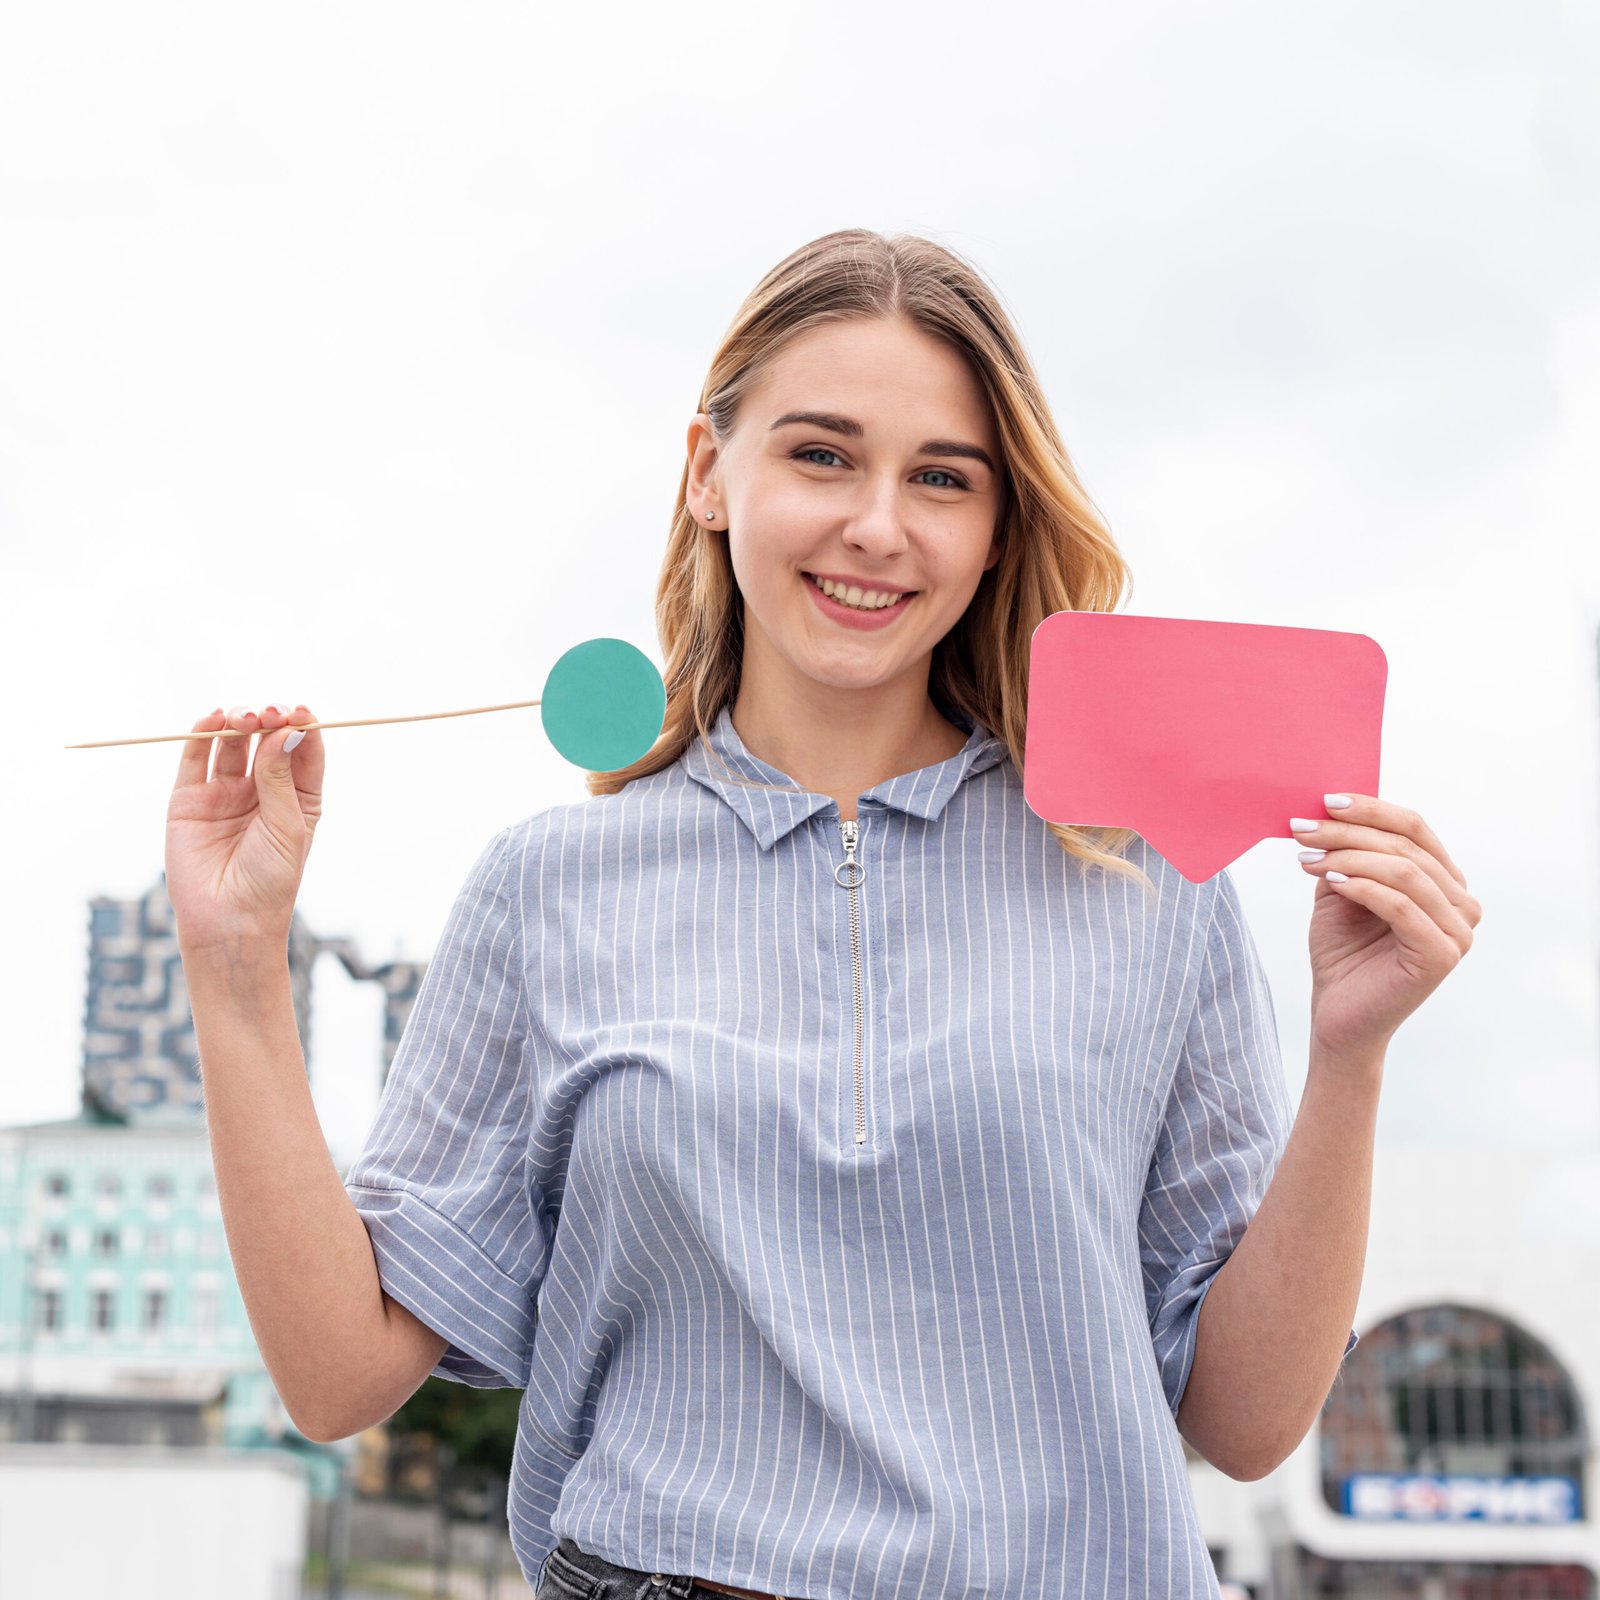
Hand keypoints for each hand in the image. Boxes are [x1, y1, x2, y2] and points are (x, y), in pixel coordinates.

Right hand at [165, 703, 324, 953]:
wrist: (230, 922)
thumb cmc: (270, 881)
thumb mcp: (287, 826)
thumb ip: (281, 778)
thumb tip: (287, 730)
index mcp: (296, 797)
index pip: (302, 750)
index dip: (302, 726)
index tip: (301, 712)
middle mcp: (261, 789)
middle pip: (266, 739)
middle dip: (269, 720)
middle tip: (270, 714)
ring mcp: (225, 792)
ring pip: (232, 742)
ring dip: (239, 721)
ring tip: (245, 718)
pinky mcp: (190, 799)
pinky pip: (196, 758)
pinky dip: (202, 733)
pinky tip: (213, 718)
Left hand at [1290, 793, 1480, 1067]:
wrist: (1338, 1017)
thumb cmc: (1342, 954)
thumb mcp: (1340, 890)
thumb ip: (1347, 853)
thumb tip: (1329, 809)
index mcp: (1444, 882)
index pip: (1414, 828)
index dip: (1371, 809)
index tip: (1324, 800)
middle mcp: (1461, 903)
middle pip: (1407, 846)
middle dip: (1349, 832)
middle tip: (1302, 828)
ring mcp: (1458, 931)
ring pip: (1404, 871)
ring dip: (1349, 857)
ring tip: (1307, 858)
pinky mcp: (1442, 955)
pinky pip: (1401, 905)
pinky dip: (1362, 886)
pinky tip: (1330, 881)